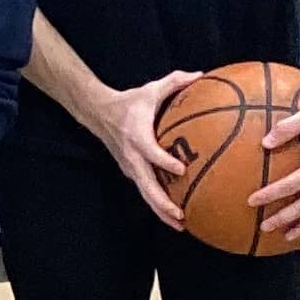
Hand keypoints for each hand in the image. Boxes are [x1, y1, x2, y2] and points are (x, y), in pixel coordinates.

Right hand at [95, 69, 201, 227]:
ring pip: (145, 194)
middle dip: (162, 203)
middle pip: (146, 186)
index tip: (181, 170)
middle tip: (181, 215)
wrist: (98, 113)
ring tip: (181, 225)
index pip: (151, 152)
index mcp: (137, 136)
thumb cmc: (129, 102)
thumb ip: (174, 82)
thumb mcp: (150, 90)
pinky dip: (158, 205)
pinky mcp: (131, 172)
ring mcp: (130, 167)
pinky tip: (173, 215)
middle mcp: (132, 156)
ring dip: (161, 211)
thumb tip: (201, 74)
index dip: (164, 161)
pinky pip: (145, 191)